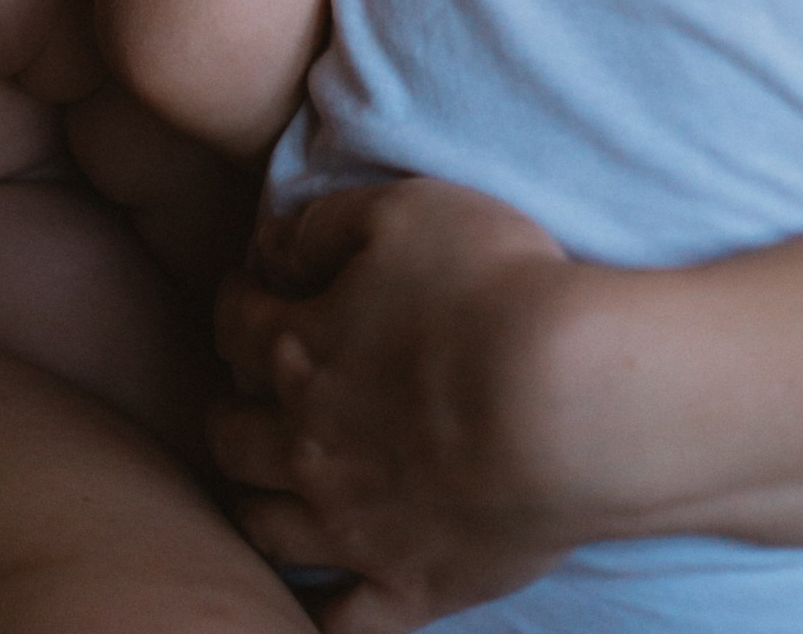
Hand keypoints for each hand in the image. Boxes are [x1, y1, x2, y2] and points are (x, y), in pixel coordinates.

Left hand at [212, 181, 602, 630]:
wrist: (570, 401)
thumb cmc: (493, 289)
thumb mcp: (402, 210)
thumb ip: (322, 224)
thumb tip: (271, 251)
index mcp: (301, 349)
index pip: (236, 324)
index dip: (237, 301)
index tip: (250, 291)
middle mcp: (307, 446)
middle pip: (232, 435)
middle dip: (232, 407)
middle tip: (250, 393)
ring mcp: (352, 530)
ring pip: (264, 529)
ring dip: (254, 501)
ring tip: (268, 485)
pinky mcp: (407, 589)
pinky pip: (334, 623)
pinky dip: (313, 613)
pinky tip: (315, 593)